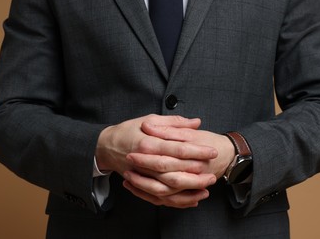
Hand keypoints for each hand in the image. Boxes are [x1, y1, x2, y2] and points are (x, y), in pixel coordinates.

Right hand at [95, 114, 219, 207]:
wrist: (106, 145)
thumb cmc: (129, 130)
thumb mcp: (150, 119)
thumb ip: (174, 122)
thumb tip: (196, 122)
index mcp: (148, 142)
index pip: (177, 148)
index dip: (196, 151)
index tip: (212, 152)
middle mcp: (144, 161)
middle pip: (173, 171)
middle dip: (195, 174)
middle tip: (213, 174)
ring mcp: (141, 175)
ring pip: (167, 188)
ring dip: (187, 189)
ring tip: (205, 188)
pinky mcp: (140, 184)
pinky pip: (158, 197)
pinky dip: (175, 200)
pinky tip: (191, 198)